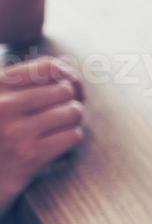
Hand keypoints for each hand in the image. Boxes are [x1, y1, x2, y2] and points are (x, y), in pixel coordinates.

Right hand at [0, 57, 85, 212]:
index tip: (67, 86)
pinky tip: (54, 144)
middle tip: (61, 113)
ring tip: (56, 128)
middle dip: (70, 102)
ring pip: (73, 112)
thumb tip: (67, 67)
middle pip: (65, 90)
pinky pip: (72, 135)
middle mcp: (3, 106)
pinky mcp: (30, 156)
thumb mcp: (1, 99)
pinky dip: (69, 139)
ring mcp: (16, 131)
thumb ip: (25, 80)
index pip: (47, 67)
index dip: (67, 75)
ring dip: (71, 121)